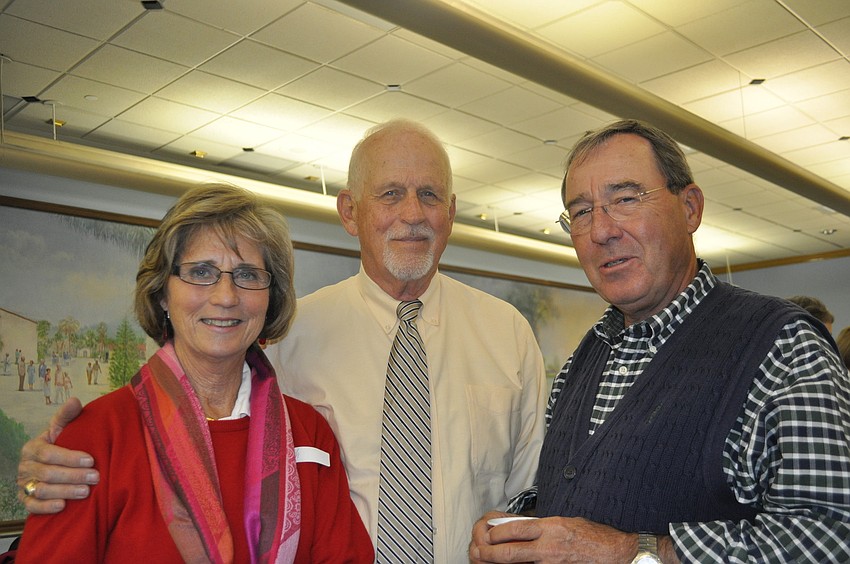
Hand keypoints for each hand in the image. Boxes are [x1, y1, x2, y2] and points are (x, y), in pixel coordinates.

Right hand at [17, 397, 98, 513]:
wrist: (50, 465)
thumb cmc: (60, 445)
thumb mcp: (62, 429)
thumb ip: (67, 416)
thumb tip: (74, 401)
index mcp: (33, 447)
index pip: (48, 453)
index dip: (70, 457)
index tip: (91, 459)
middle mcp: (25, 466)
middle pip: (47, 473)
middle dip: (73, 476)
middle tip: (95, 477)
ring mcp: (24, 484)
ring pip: (42, 490)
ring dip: (65, 491)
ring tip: (86, 492)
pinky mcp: (25, 500)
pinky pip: (32, 506)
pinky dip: (46, 507)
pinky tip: (62, 506)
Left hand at [470, 511, 634, 562]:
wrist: (617, 554)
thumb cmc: (595, 537)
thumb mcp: (567, 521)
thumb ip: (544, 526)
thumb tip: (523, 528)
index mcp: (551, 527)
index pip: (515, 528)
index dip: (497, 531)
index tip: (487, 532)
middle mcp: (549, 546)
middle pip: (510, 551)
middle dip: (490, 552)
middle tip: (479, 550)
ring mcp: (552, 563)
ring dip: (502, 563)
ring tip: (490, 561)